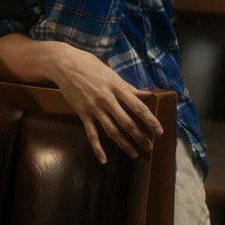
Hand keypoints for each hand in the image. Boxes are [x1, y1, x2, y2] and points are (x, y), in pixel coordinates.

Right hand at [45, 42, 163, 163]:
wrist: (64, 65)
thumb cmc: (89, 65)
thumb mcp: (111, 73)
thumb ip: (128, 87)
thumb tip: (146, 94)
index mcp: (117, 88)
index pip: (138, 107)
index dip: (150, 120)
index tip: (159, 131)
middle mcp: (107, 99)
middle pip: (127, 123)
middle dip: (140, 137)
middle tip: (150, 148)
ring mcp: (94, 108)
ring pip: (112, 131)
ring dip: (125, 144)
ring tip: (135, 154)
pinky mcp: (83, 113)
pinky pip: (91, 134)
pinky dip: (97, 148)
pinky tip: (103, 160)